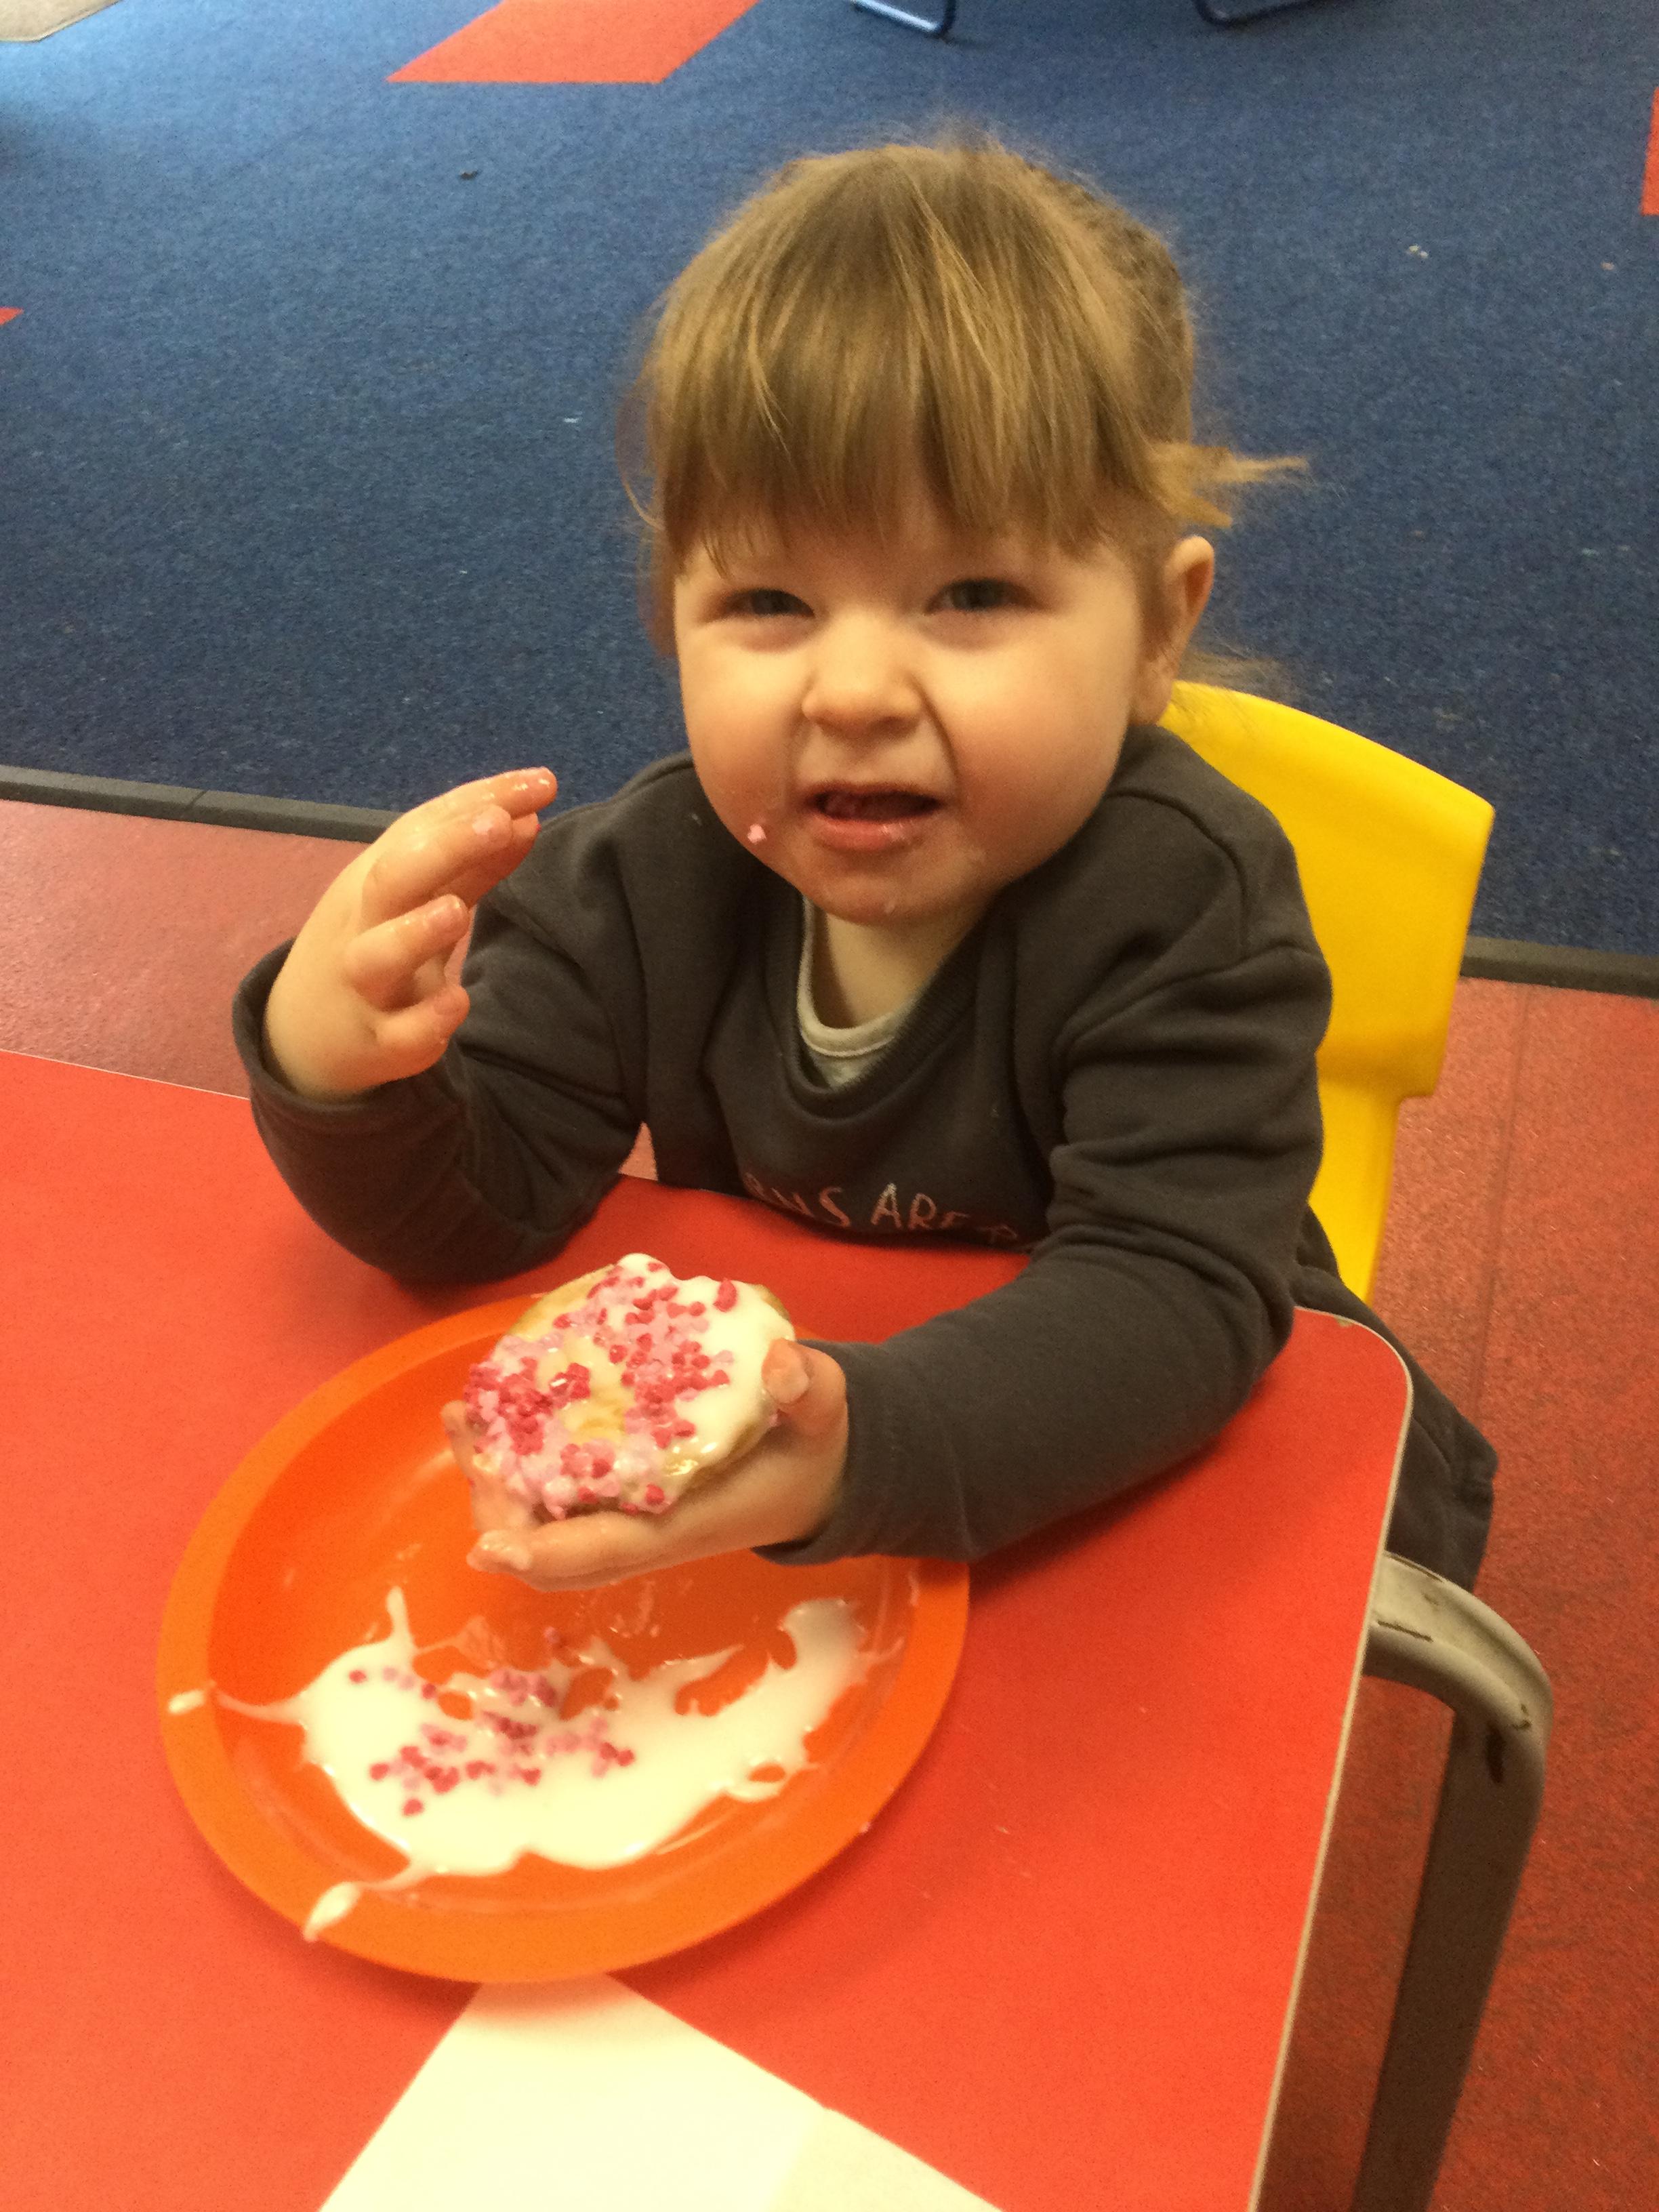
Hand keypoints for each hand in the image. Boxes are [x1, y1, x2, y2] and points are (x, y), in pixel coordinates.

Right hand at [262, 768, 556, 1099]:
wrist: (305, 1031)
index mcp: (381, 877)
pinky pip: (396, 1035)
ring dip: (416, 931)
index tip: (542, 783)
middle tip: (498, 822)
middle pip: (393, 878)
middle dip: (444, 847)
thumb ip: (473, 861)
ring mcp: (366, 985)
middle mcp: (366, 923)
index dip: (482, 801)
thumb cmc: (378, 942)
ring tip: (457, 911)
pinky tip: (456, 1002)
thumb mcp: (419, 895)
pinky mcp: (376, 1042)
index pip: (426, 828)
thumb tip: (529, 815)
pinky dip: (424, 1022)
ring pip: (379, 957)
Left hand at [448, 1339, 848, 1590]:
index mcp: (678, 1526)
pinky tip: (500, 1412)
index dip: (543, 1553)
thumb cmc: (810, 1453)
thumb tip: (780, 1362)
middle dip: (494, 1505)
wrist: (816, 1478)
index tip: (489, 1544)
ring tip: (463, 1415)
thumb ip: (810, 1389)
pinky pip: (551, 1494)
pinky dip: (515, 1464)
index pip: (600, 1552)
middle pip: (546, 1548)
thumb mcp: (822, 1417)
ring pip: (539, 1522)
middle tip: (465, 1427)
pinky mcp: (617, 1493)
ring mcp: (623, 1516)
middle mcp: (639, 1532)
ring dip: (493, 1480)